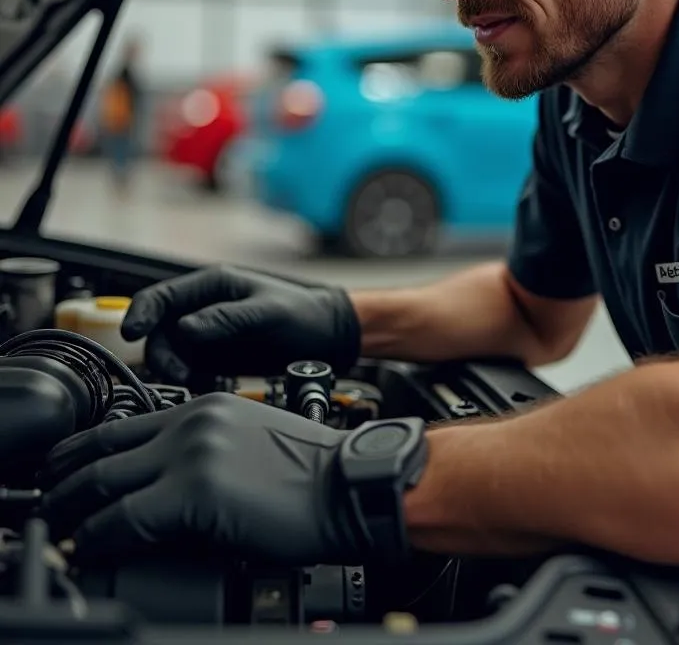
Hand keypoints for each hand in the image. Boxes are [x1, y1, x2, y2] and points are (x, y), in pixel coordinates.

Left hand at [40, 393, 364, 564]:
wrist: (349, 484)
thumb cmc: (312, 473)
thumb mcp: (250, 443)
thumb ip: (202, 452)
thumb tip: (159, 490)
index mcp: (206, 407)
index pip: (122, 424)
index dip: (83, 453)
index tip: (67, 474)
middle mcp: (192, 421)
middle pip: (100, 448)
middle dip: (64, 481)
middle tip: (50, 504)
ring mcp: (191, 453)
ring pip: (101, 481)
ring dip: (71, 511)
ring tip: (62, 530)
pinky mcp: (194, 491)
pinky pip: (122, 519)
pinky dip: (97, 538)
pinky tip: (92, 550)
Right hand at [121, 265, 360, 382]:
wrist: (328, 339)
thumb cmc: (303, 314)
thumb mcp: (267, 313)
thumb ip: (227, 319)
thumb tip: (185, 329)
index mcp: (211, 286)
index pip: (160, 297)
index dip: (140, 314)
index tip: (132, 333)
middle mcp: (201, 310)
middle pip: (158, 332)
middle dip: (162, 354)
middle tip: (180, 373)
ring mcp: (205, 336)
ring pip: (170, 355)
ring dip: (174, 371)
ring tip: (196, 381)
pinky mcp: (213, 360)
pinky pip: (187, 372)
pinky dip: (189, 382)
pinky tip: (206, 387)